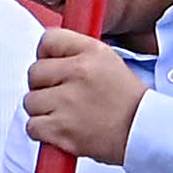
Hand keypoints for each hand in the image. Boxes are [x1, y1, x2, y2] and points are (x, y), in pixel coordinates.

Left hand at [20, 25, 142, 165]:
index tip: (53, 67)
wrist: (142, 132)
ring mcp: (68, 102)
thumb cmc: (125, 100)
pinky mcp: (62, 129)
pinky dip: (42, 131)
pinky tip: (61, 129)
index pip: (48, 40)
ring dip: (42, 110)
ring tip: (65, 114)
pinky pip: (32, 126)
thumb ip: (77, 52)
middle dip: (43, 85)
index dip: (46, 55)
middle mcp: (79, 72)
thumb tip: (45, 52)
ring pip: (30, 101)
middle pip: (34, 72)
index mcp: (91, 52)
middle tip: (62, 95)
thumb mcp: (108, 61)